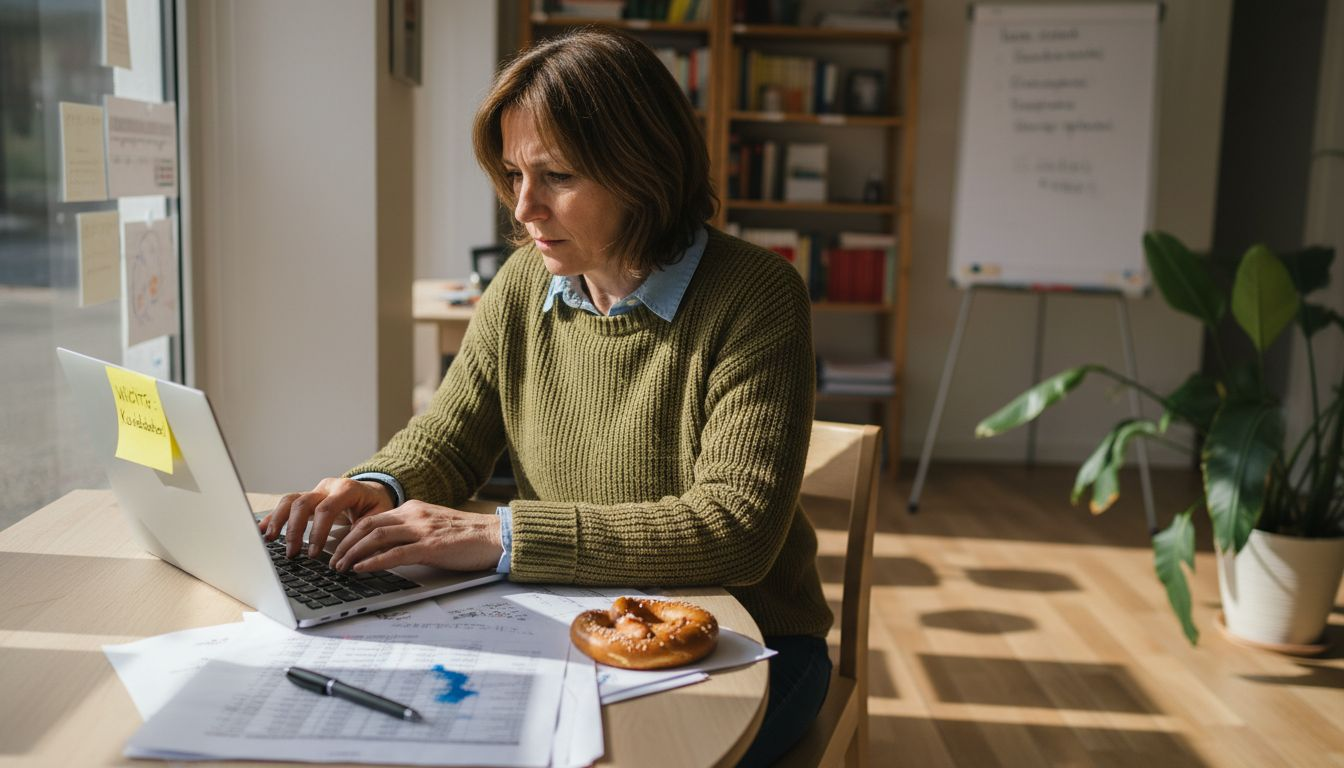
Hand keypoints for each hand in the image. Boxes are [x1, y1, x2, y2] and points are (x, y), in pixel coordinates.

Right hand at [257, 477, 395, 557]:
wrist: (375, 491)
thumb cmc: (377, 505)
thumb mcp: (379, 517)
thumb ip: (365, 533)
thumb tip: (351, 556)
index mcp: (347, 489)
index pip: (326, 509)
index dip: (318, 532)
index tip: (314, 553)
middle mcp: (327, 487)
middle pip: (303, 503)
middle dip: (295, 530)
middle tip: (293, 553)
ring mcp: (315, 491)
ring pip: (291, 500)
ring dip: (279, 521)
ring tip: (270, 539)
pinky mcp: (308, 498)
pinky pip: (287, 504)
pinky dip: (274, 516)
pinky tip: (262, 529)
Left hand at [329, 501, 502, 573]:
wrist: (496, 536)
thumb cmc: (468, 536)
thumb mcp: (434, 526)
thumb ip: (412, 531)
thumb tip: (388, 548)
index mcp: (413, 508)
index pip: (372, 518)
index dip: (350, 533)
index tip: (337, 547)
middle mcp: (414, 514)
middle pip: (368, 525)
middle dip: (345, 543)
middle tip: (332, 560)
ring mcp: (422, 529)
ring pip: (376, 537)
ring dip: (353, 553)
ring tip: (340, 567)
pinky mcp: (431, 546)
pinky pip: (395, 553)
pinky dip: (373, 561)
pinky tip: (360, 569)